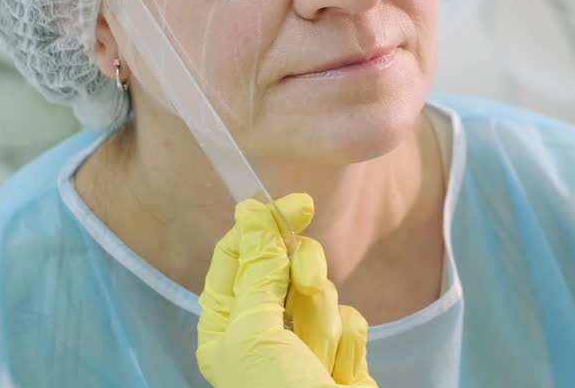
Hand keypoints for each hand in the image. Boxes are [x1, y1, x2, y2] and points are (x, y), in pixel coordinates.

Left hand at [197, 194, 376, 387]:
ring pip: (321, 290)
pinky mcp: (339, 354)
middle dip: (302, 274)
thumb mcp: (256, 331)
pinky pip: (350, 319)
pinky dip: (347, 342)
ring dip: (324, 319)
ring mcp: (301, 342)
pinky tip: (338, 373)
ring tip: (318, 359)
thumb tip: (251, 213)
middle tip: (306, 281)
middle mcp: (259, 331)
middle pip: (283, 265)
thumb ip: (258, 270)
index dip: (262, 225)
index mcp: (223, 326)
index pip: (236, 255)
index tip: (296, 204)